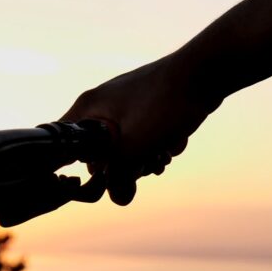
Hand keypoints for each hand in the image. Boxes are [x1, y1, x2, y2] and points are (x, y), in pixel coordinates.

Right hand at [61, 53, 220, 204]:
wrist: (205, 71)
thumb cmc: (166, 100)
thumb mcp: (138, 145)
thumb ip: (120, 175)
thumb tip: (118, 199)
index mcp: (89, 108)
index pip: (66, 145)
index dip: (79, 165)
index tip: (103, 173)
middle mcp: (102, 105)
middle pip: (99, 152)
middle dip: (124, 165)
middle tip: (144, 163)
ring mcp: (124, 105)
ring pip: (125, 146)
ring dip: (145, 157)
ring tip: (163, 153)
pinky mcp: (144, 108)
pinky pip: (142, 136)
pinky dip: (156, 144)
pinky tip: (172, 141)